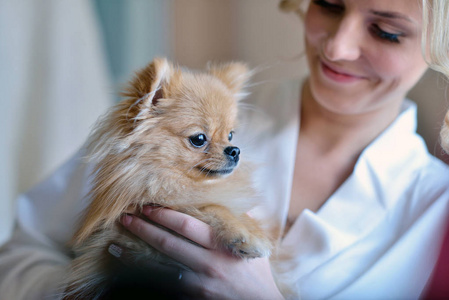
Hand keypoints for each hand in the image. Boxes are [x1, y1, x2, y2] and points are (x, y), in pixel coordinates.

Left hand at [119, 206, 283, 299]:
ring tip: (114, 245)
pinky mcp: (191, 298)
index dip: (164, 215)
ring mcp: (197, 284)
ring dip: (135, 255)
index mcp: (221, 246)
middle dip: (144, 229)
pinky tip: (131, 270)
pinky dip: (145, 276)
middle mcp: (207, 264)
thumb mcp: (253, 246)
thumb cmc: (255, 274)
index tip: (148, 206)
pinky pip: (164, 284)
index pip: (186, 226)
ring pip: (159, 267)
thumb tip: (237, 200)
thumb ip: (243, 222)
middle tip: (125, 218)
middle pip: (168, 243)